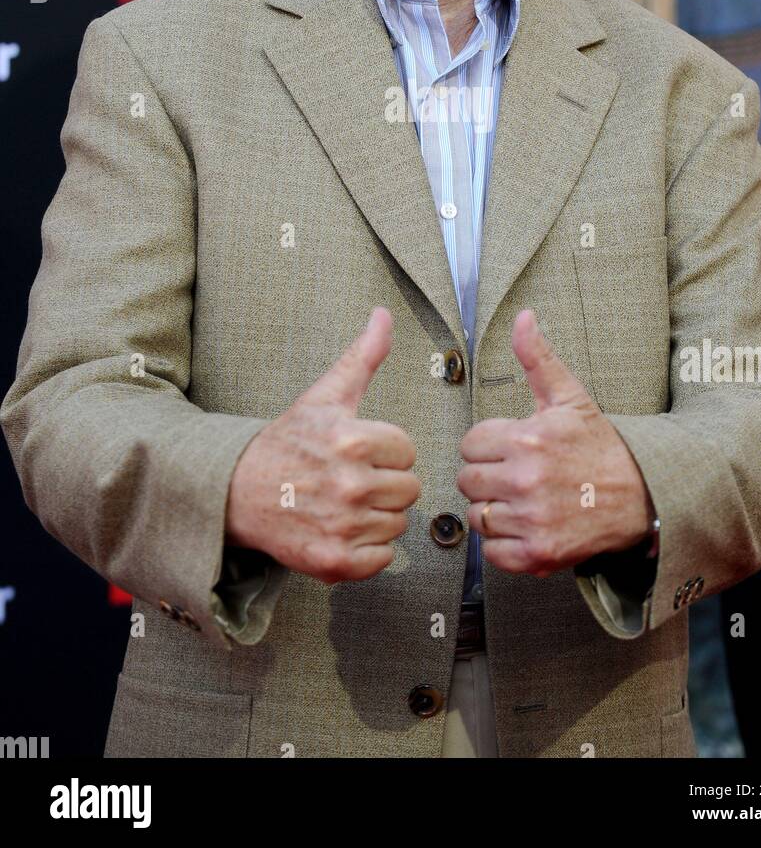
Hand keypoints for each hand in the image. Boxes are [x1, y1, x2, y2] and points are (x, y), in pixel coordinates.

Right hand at [225, 307, 419, 581]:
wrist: (236, 492)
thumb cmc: (288, 442)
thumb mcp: (325, 394)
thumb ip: (363, 356)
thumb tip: (383, 314)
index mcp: (352, 439)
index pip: (408, 451)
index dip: (387, 451)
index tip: (358, 451)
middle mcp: (349, 484)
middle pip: (409, 490)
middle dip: (385, 484)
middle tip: (350, 478)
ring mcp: (341, 525)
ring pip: (398, 523)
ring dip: (377, 516)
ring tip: (343, 503)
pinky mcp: (333, 561)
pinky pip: (383, 559)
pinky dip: (367, 551)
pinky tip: (341, 530)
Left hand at [458, 309, 653, 576]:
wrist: (643, 495)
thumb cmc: (598, 444)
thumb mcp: (569, 397)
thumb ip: (537, 358)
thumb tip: (523, 317)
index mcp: (527, 438)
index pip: (470, 443)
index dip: (489, 445)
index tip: (512, 448)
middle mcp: (526, 479)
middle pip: (467, 480)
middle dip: (487, 476)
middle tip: (516, 474)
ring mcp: (532, 519)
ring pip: (477, 516)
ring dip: (494, 510)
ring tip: (522, 500)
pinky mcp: (539, 554)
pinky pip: (493, 553)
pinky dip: (505, 544)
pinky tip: (527, 525)